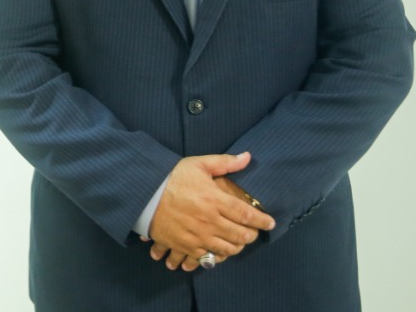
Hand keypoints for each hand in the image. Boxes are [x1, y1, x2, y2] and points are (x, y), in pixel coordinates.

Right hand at [145, 152, 274, 270]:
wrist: (144, 196)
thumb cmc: (172, 177)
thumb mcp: (198, 164)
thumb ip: (225, 162)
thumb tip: (248, 157)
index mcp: (215, 200)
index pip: (247, 214)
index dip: (262, 221)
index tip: (270, 223)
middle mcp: (210, 221)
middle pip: (241, 235)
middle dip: (252, 235)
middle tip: (254, 233)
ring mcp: (199, 236)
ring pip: (227, 249)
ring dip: (237, 247)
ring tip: (239, 242)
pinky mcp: (187, 246)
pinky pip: (209, 258)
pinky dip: (218, 256)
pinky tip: (220, 251)